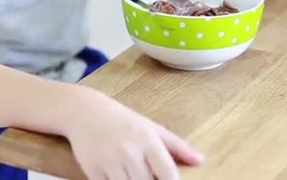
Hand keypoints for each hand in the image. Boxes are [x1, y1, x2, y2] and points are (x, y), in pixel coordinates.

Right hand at [64, 85, 203, 179]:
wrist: (85, 112)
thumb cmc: (123, 121)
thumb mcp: (152, 127)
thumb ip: (177, 146)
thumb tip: (200, 160)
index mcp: (148, 140)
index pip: (168, 173)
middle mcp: (129, 151)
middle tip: (150, 177)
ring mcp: (109, 162)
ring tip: (134, 176)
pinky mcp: (92, 171)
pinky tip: (119, 177)